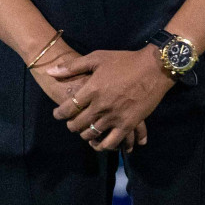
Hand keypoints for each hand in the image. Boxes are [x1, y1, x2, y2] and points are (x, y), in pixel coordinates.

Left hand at [29, 39, 144, 152]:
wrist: (153, 68)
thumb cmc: (123, 61)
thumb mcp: (96, 58)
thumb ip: (72, 67)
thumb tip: (51, 72)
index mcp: (91, 90)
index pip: (68, 108)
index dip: (59, 114)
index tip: (57, 114)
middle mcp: (101, 106)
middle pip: (78, 124)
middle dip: (71, 126)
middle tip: (70, 124)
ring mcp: (115, 117)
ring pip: (93, 134)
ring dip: (85, 136)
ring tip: (84, 133)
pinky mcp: (129, 124)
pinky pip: (113, 142)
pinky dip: (104, 145)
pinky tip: (101, 144)